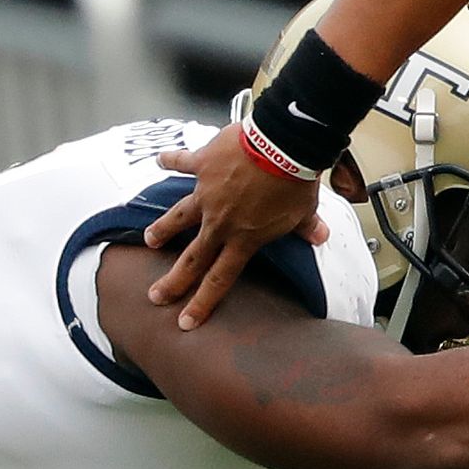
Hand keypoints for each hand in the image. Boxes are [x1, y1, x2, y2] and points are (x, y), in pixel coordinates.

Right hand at [142, 129, 328, 329]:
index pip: (220, 278)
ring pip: (179, 217)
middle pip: (192, 258)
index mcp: (244, 238)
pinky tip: (160, 160)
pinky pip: (183, 163)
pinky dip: (172, 160)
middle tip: (155, 295)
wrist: (283, 146)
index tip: (185, 322)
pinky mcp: (203, 164)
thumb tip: (320, 238)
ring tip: (148, 239)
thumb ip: (306, 227)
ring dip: (163, 228)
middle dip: (173, 280)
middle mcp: (219, 221)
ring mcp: (206, 193)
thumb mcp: (303, 210)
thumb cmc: (295, 180)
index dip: (202, 302)